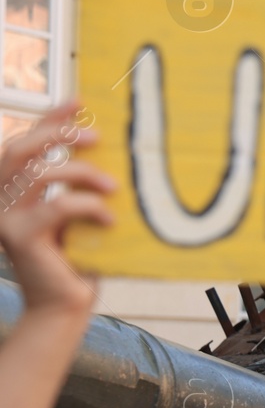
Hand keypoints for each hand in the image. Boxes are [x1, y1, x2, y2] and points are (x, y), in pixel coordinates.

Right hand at [0, 103, 114, 317]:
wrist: (64, 306)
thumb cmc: (76, 260)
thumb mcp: (73, 214)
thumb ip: (73, 185)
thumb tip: (103, 145)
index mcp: (9, 192)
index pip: (21, 144)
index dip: (47, 120)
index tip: (79, 101)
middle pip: (19, 150)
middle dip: (57, 134)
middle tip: (96, 136)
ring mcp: (4, 220)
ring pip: (39, 174)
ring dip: (81, 173)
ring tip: (111, 185)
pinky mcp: (20, 238)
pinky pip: (58, 206)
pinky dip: (88, 205)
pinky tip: (109, 217)